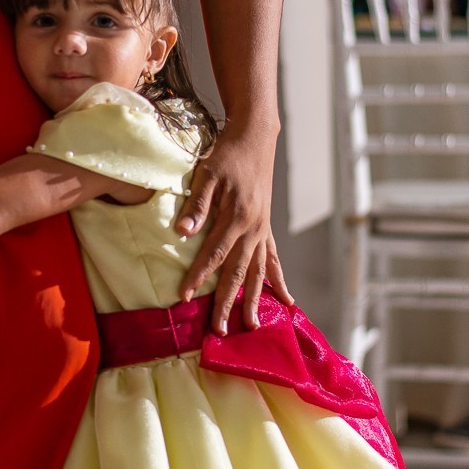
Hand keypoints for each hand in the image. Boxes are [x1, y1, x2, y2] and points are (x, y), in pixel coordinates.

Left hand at [177, 126, 292, 333]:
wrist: (255, 138)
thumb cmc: (227, 154)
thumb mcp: (206, 173)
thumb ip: (196, 205)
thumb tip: (182, 232)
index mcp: (237, 217)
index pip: (213, 254)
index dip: (198, 276)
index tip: (184, 297)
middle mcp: (253, 229)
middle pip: (237, 272)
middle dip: (228, 303)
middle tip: (220, 331)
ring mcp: (262, 230)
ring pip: (258, 272)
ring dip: (254, 300)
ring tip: (254, 326)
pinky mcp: (266, 228)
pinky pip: (273, 260)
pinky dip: (278, 281)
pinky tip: (286, 300)